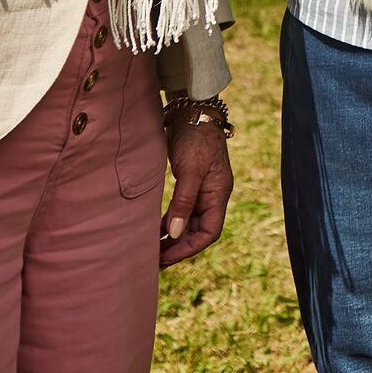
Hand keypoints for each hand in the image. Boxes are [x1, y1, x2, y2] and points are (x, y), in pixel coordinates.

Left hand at [158, 115, 233, 266]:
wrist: (192, 111)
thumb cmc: (195, 138)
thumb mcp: (190, 170)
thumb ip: (183, 201)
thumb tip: (175, 233)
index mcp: (219, 193)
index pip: (210, 232)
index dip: (189, 248)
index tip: (167, 257)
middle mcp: (213, 196)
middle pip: (199, 231)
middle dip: (178, 247)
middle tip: (154, 260)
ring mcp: (202, 190)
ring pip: (189, 223)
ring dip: (173, 237)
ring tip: (152, 250)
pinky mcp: (190, 184)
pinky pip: (182, 211)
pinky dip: (170, 223)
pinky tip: (155, 229)